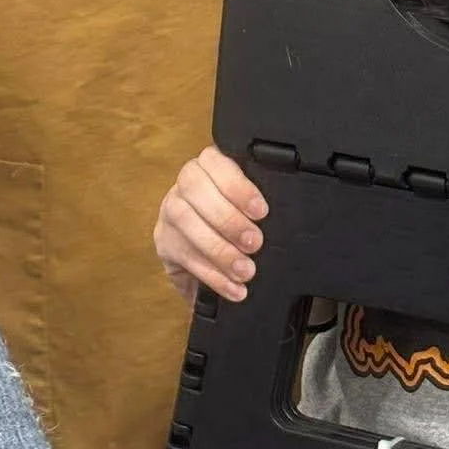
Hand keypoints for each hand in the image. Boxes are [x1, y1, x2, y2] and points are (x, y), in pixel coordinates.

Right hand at [154, 145, 266, 303]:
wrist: (213, 266)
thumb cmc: (241, 230)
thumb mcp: (251, 213)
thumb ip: (258, 209)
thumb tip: (285, 220)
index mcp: (209, 167)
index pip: (213, 160)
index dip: (236, 185)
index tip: (261, 211)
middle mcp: (184, 184)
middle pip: (194, 187)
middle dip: (227, 217)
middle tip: (255, 243)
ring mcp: (169, 211)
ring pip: (184, 219)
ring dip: (218, 248)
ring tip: (245, 270)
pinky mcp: (163, 242)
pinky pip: (183, 256)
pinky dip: (212, 275)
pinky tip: (233, 288)